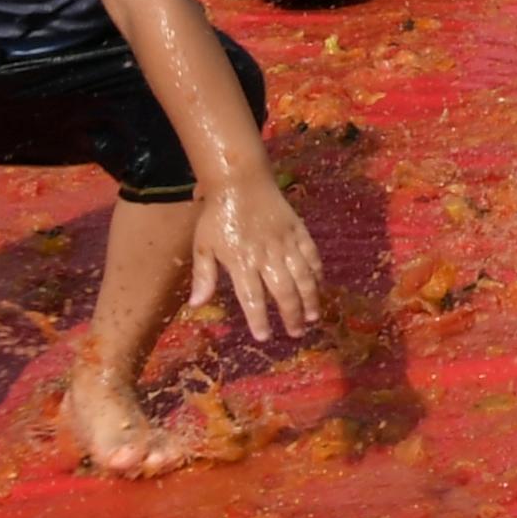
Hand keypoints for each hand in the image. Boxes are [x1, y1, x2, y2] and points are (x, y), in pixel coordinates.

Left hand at [186, 173, 323, 340]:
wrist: (241, 181)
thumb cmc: (217, 215)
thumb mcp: (202, 245)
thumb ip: (203, 276)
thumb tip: (197, 305)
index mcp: (241, 260)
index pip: (252, 296)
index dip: (258, 318)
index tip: (264, 336)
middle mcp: (266, 254)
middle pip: (283, 290)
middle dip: (291, 314)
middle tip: (296, 333)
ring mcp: (286, 242)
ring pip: (302, 275)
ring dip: (310, 298)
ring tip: (313, 317)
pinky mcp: (299, 231)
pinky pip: (312, 255)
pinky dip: (317, 273)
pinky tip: (320, 287)